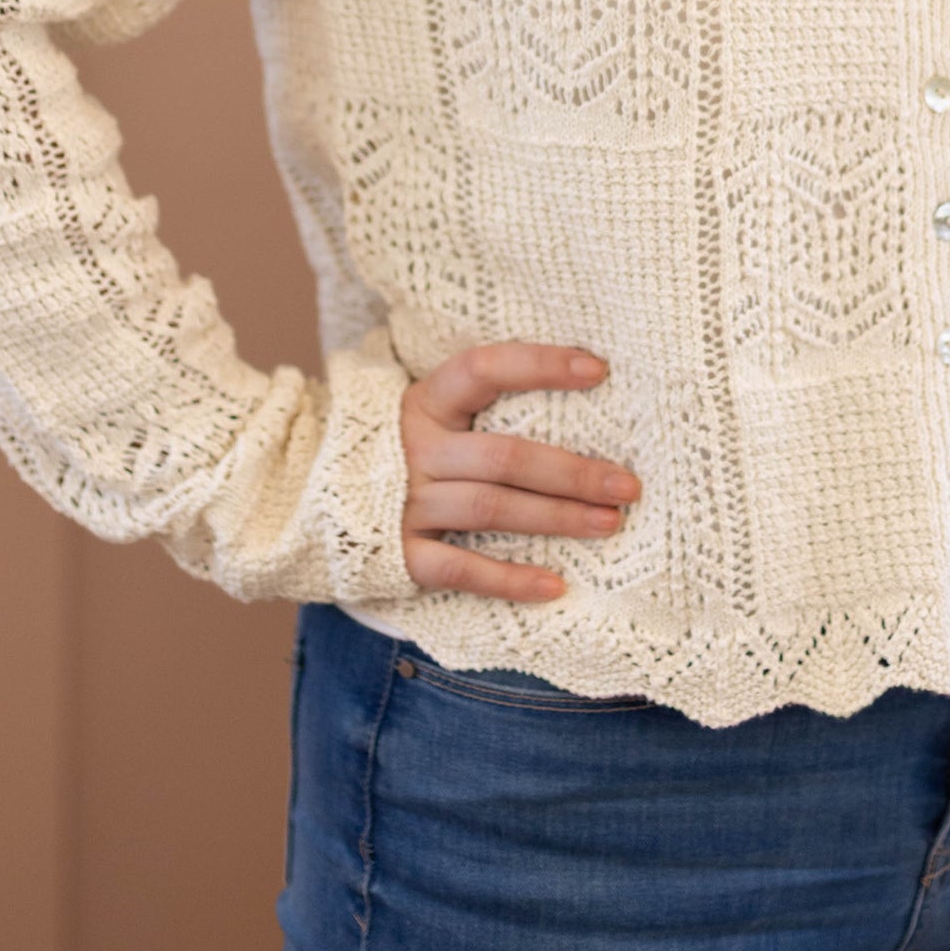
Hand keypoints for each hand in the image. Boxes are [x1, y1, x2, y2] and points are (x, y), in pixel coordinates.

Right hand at [400, 342, 640, 600]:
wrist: (322, 499)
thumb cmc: (411, 450)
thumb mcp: (437, 414)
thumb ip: (488, 406)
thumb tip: (584, 389)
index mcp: (427, 401)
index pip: (484, 368)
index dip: (540, 365)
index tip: (598, 369)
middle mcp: (415, 448)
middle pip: (503, 455)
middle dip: (573, 471)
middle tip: (627, 485)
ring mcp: (404, 503)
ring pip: (489, 507)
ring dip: (555, 517)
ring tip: (609, 523)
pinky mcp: (400, 554)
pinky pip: (460, 569)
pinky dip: (508, 579)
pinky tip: (555, 586)